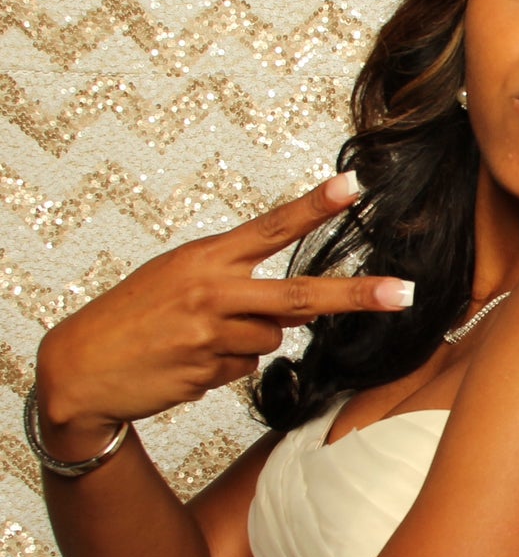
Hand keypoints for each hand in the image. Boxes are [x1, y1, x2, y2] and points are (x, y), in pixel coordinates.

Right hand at [33, 174, 412, 457]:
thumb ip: (245, 287)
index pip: (270, 226)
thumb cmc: (137, 316)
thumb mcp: (184, 282)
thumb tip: (307, 307)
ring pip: (273, 338)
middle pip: (300, 293)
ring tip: (199, 337)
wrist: (78, 368)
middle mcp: (212, 291)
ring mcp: (210, 334)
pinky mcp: (207, 371)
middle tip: (403, 293)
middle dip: (357, 294)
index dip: (314, 206)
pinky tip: (188, 360)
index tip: (353, 186)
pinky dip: (226, 367)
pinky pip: (244, 368)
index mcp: (206, 257)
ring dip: (250, 340)